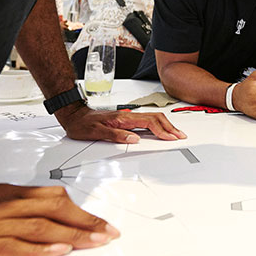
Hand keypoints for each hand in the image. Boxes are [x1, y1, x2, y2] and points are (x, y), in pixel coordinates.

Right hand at [0, 185, 118, 255]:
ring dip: (71, 235)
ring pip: (38, 227)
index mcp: (0, 194)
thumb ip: (4, 208)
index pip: (50, 198)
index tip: (100, 222)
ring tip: (95, 242)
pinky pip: (10, 247)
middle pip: (52, 209)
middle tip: (109, 233)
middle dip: (84, 221)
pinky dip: (36, 250)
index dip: (79, 210)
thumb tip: (36, 216)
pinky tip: (56, 253)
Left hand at [60, 105, 184, 143]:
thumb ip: (116, 136)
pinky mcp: (126, 120)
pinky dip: (157, 125)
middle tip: (180, 135)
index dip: (162, 131)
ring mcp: (128, 118)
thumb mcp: (96, 133)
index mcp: (123, 119)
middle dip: (170, 127)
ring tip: (175, 133)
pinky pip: (146, 121)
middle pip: (155, 118)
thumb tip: (134, 139)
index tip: (171, 138)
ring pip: (152, 118)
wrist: (74, 116)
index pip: (149, 122)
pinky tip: (160, 130)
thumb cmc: (83, 124)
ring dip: (165, 125)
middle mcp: (128, 116)